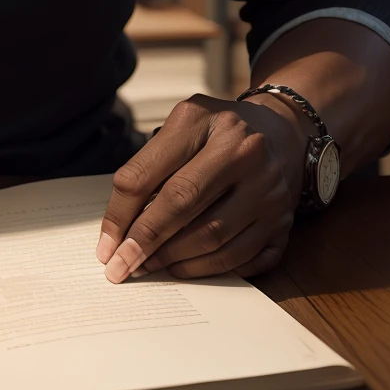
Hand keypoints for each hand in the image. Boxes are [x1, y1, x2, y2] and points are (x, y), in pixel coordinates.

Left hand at [96, 92, 308, 282]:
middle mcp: (243, 150)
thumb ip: (150, 165)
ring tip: (149, 266)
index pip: (151, 173)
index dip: (121, 214)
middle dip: (145, 242)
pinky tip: (184, 268)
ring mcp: (269, 188)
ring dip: (174, 259)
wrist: (281, 134)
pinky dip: (207, 269)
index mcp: (204, 120)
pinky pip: (241, 258)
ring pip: (213, 238)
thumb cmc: (216, 132)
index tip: (105, 246)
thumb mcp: (181, 127)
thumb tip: (118, 227)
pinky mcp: (284, 221)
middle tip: (121, 266)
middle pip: (182, 205)